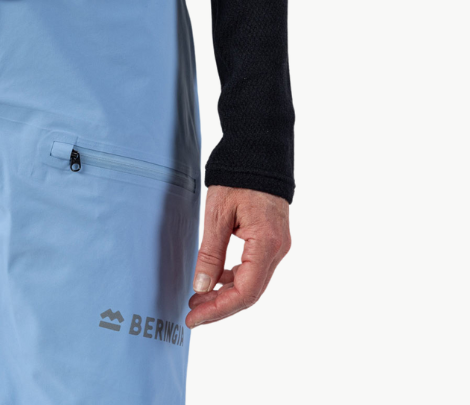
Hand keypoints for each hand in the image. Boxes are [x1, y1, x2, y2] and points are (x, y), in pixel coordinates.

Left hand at [187, 186, 290, 327]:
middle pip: (250, 293)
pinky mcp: (273, 241)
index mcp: (267, 244)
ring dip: (225, 295)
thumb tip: (201, 288)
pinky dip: (234, 279)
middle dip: (220, 307)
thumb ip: (210, 253)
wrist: (259, 152)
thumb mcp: (217, 215)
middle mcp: (278, 250)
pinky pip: (254, 269)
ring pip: (253, 283)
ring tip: (197, 300)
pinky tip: (214, 281)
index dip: (218, 310)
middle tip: (191, 315)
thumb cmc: (238, 177)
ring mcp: (278, 246)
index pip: (245, 292)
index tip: (193, 318)